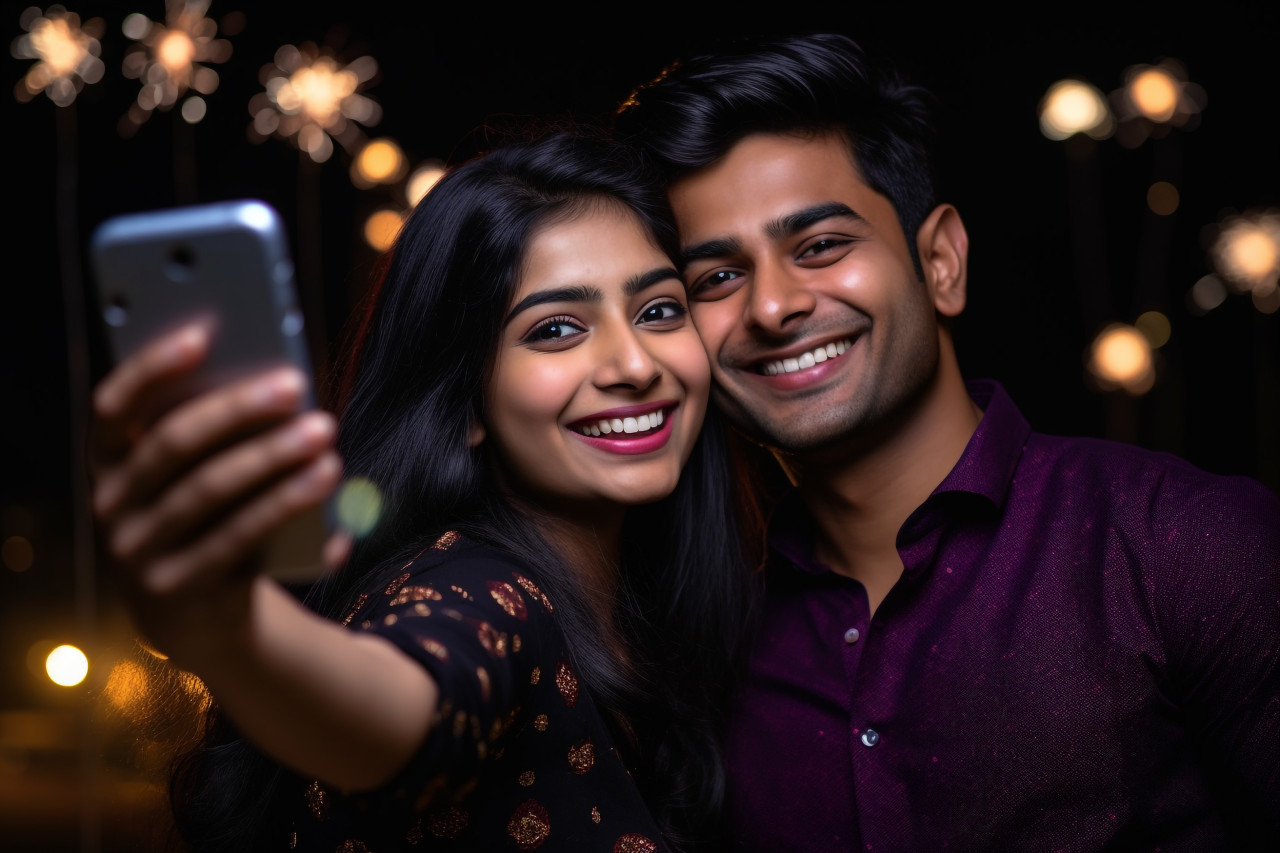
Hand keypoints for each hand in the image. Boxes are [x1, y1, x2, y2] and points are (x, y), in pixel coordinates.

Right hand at [90, 322, 342, 662]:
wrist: (198, 619)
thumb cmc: (208, 521)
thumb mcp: (196, 478)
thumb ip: (218, 437)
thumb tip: (279, 385)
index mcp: (109, 463)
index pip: (113, 406)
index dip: (152, 368)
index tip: (203, 334)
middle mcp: (112, 506)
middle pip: (172, 444)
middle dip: (236, 409)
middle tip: (294, 385)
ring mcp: (139, 552)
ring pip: (210, 491)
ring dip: (272, 456)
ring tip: (323, 432)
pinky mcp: (179, 589)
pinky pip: (239, 540)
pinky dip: (287, 505)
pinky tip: (325, 481)